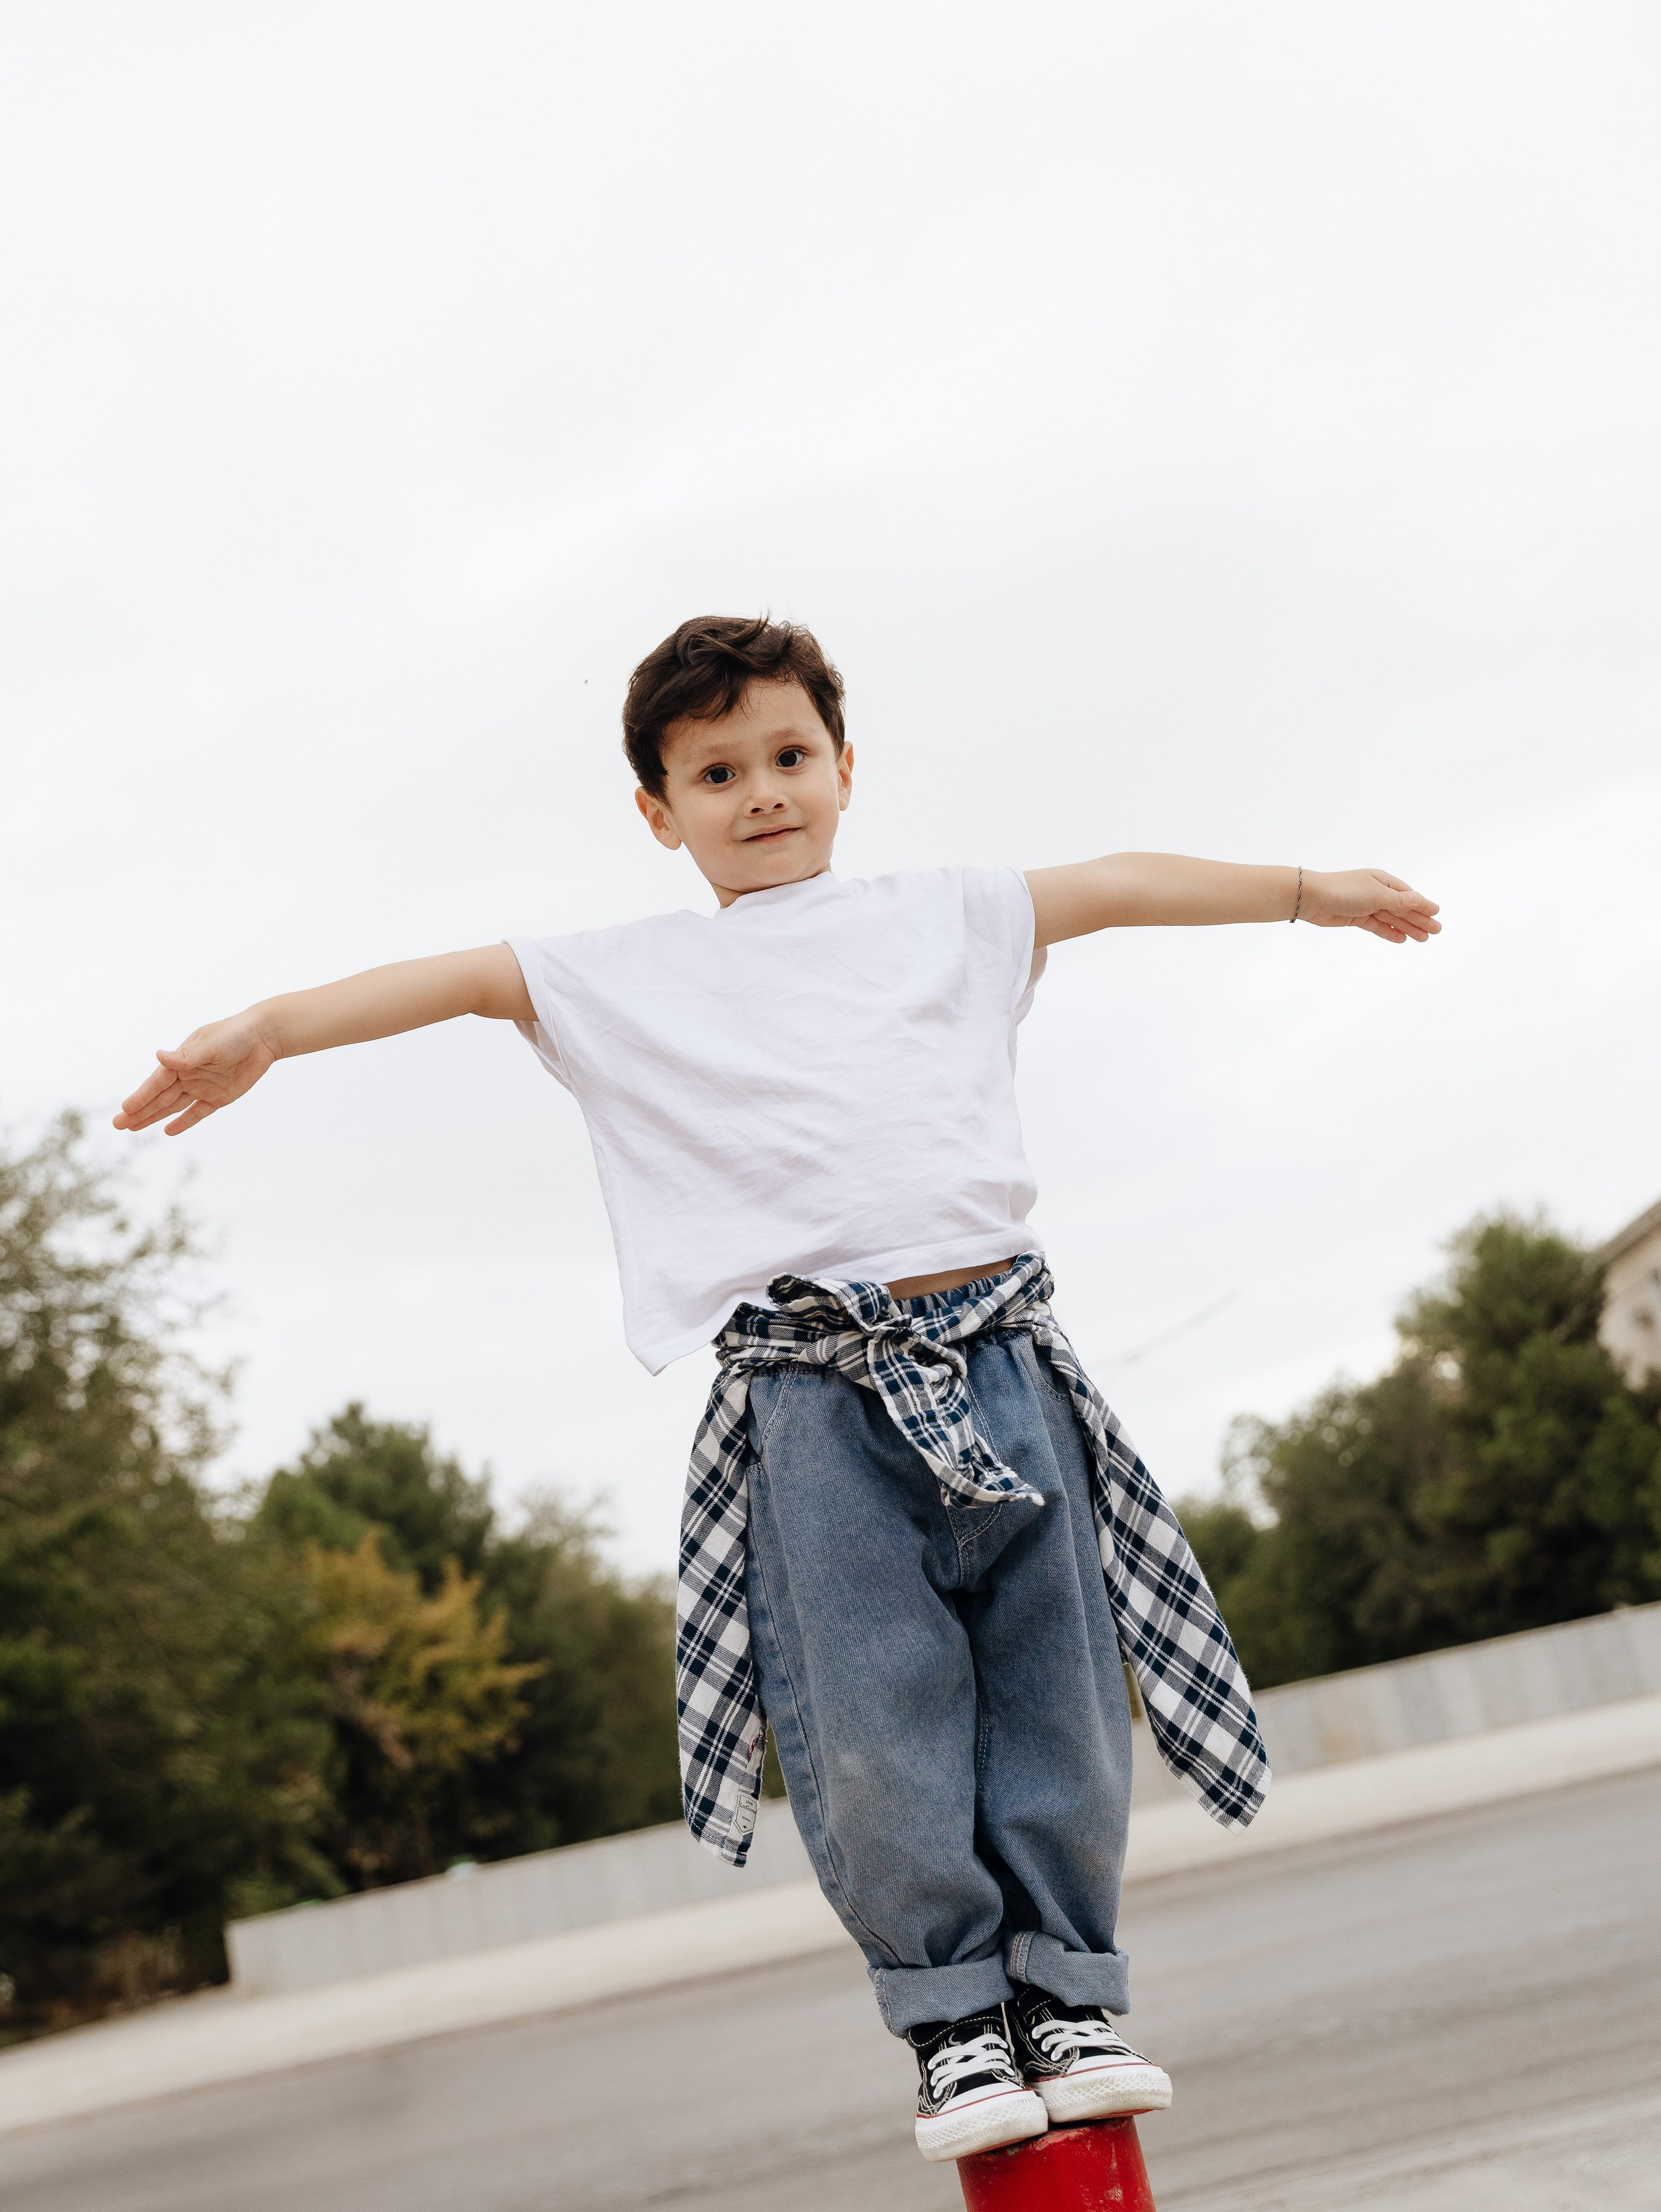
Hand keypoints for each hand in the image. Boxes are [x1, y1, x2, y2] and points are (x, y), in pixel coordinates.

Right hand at [113, 1014, 278, 1135]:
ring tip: (133, 1128)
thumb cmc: (235, 1034)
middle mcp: (188, 1074)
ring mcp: (202, 1086)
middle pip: (160, 1097)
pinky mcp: (219, 1097)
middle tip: (118, 1124)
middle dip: (139, 1111)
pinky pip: (197, 1112)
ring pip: (173, 1106)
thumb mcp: (210, 1044)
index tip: (125, 1109)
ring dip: (153, 1116)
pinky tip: (167, 1131)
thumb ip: (186, 1055)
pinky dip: (184, 1122)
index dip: (141, 1096)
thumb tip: (159, 1056)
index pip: (157, 1082)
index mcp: (181, 1060)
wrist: (264, 1036)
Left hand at [1300, 869, 1440, 942]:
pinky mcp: (1355, 917)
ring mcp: (1366, 905)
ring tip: (1423, 938)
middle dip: (1419, 919)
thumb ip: (1399, 901)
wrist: (1312, 898)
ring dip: (1407, 928)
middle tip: (1436, 931)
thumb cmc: (1344, 890)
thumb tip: (1421, 899)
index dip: (1423, 905)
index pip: (1408, 895)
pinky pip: (1377, 926)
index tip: (1437, 913)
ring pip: (1391, 918)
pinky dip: (1389, 932)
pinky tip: (1401, 939)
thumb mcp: (1376, 895)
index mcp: (1383, 881)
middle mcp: (1375, 892)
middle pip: (1402, 908)